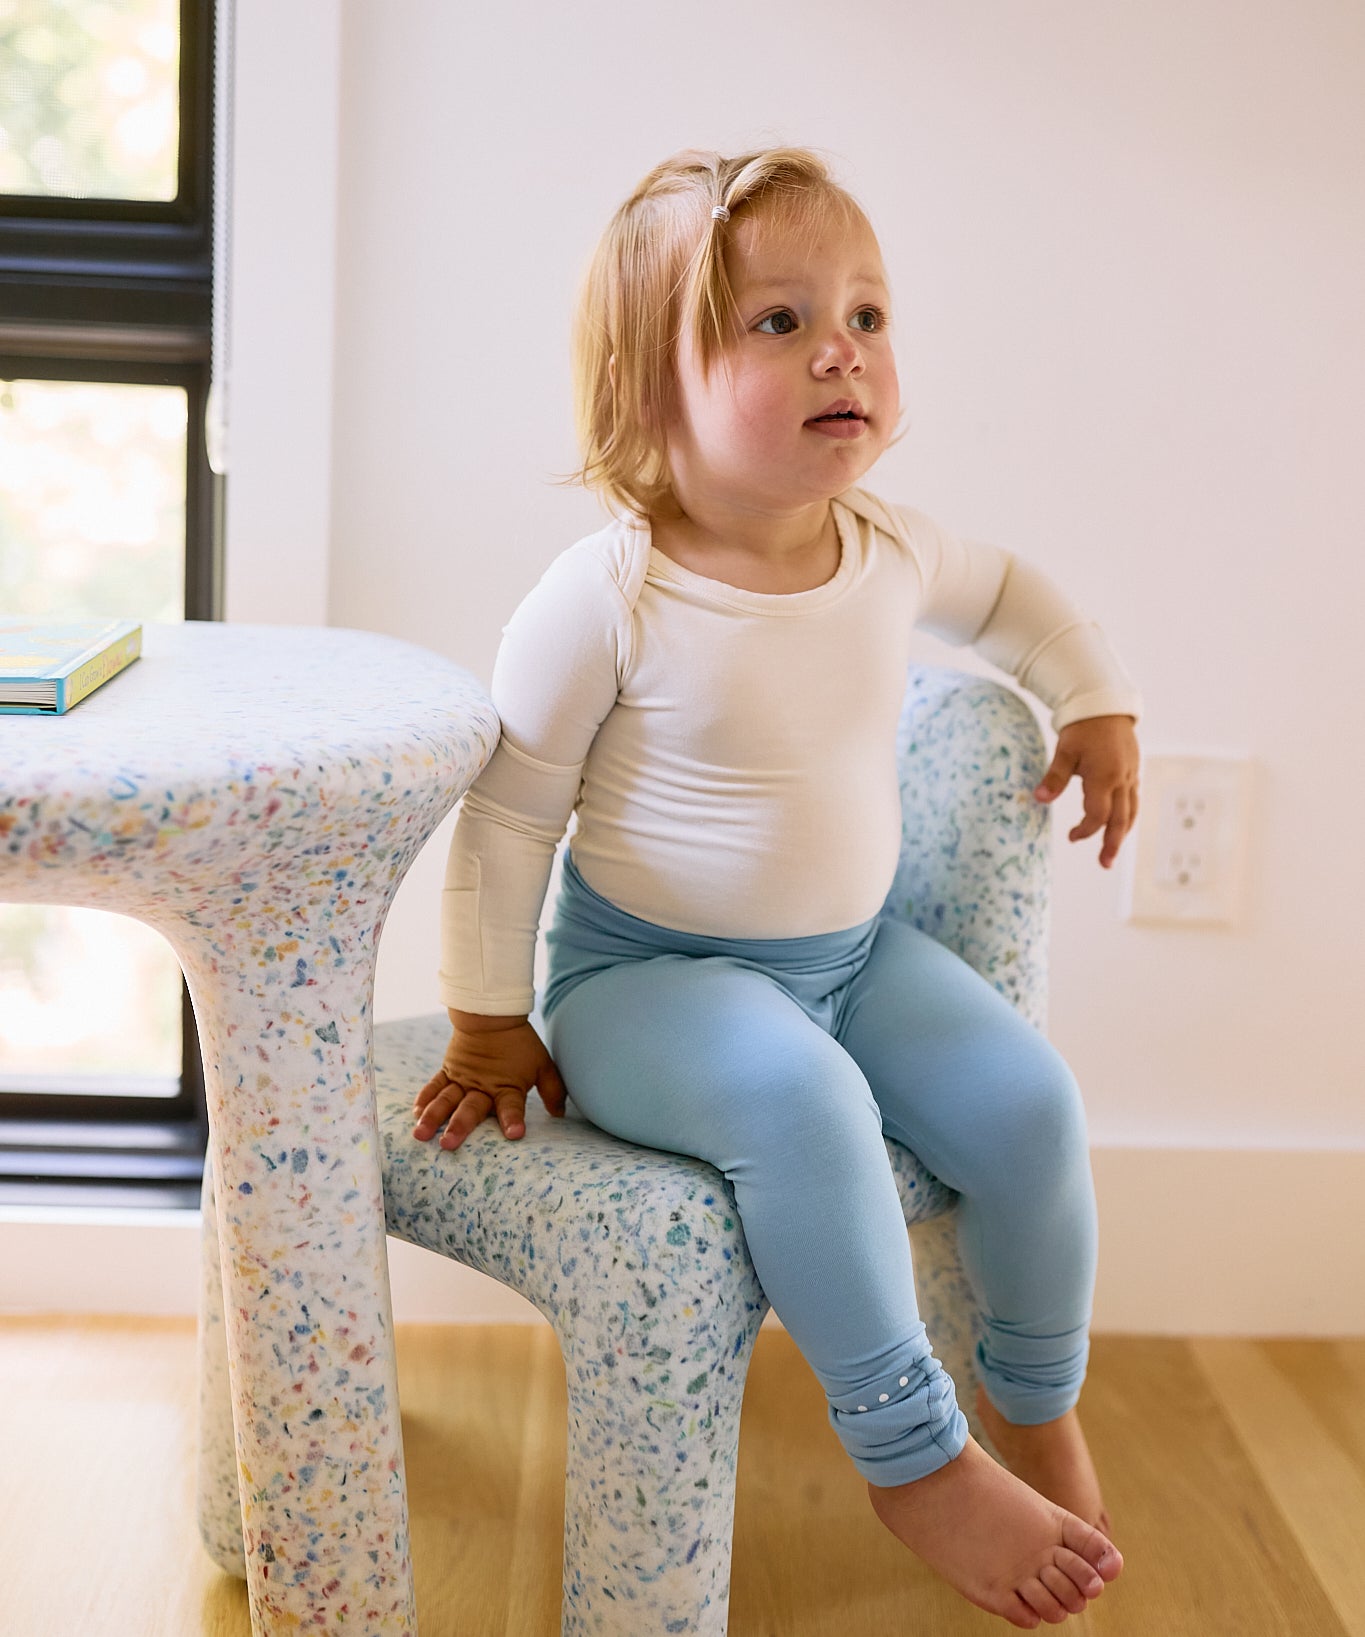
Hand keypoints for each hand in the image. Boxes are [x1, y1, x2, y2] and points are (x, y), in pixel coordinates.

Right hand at [412, 1013, 567, 1150]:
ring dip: (433, 1118)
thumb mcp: (542, 1064)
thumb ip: (552, 1090)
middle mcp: (482, 1086)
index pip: (512, 1106)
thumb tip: (560, 1114)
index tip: (514, 1134)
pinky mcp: (449, 1070)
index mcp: (507, 1086)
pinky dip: (424, 1099)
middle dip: (459, 1126)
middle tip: (448, 1144)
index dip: (513, 1119)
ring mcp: (462, 1079)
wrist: (492, 1014)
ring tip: (421, 1135)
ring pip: (446, 1100)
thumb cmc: (520, 1043)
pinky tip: (415, 1114)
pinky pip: (434, 1086)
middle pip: (470, 1108)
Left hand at [1033, 715, 1139, 868]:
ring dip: (1122, 834)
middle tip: (1104, 864)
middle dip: (1112, 844)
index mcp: (1104, 777)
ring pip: (1131, 811)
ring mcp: (1131, 776)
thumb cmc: (1082, 728)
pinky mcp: (1133, 771)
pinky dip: (1128, 816)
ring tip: (1112, 851)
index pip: (1098, 814)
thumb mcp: (1064, 751)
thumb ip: (1054, 778)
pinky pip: (1134, 800)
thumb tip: (1038, 799)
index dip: (1085, 830)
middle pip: (1120, 820)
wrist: (1105, 705)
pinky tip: (1120, 825)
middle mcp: (1122, 779)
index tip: (1071, 837)